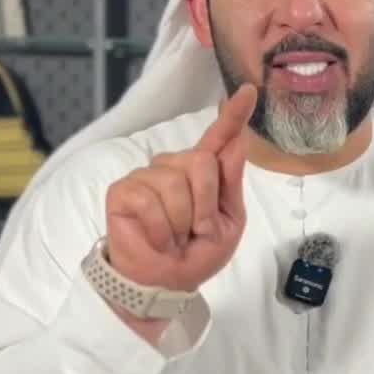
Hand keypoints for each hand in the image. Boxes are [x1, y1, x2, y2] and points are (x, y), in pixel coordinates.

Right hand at [105, 83, 257, 291]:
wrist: (166, 283)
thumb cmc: (196, 253)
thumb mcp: (227, 222)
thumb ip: (230, 182)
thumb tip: (237, 139)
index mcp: (203, 173)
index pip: (219, 138)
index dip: (233, 114)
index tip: (250, 91)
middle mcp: (174, 166)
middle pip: (201, 163)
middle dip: (205, 206)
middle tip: (195, 231)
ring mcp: (147, 176)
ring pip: (176, 184)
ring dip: (182, 222)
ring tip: (175, 237)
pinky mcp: (124, 190)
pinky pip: (150, 200)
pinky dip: (161, 229)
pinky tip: (157, 238)